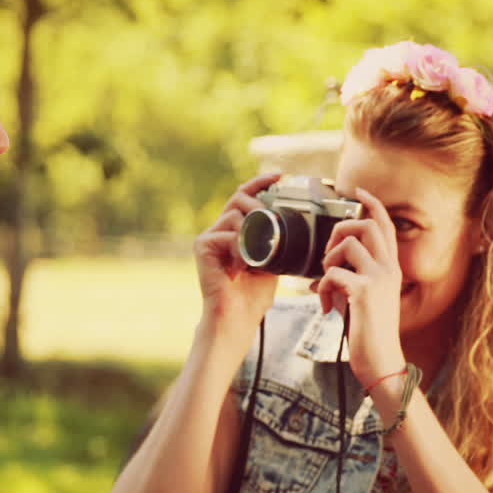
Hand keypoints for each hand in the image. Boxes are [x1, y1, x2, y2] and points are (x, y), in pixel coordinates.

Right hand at [193, 174, 281, 333]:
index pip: (245, 197)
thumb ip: (274, 239)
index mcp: (234, 232)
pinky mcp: (202, 245)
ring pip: (235, 214)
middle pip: (238, 197)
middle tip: (269, 219)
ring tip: (254, 259)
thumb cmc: (252, 296)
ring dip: (251, 234)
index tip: (279, 175)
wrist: (237, 318)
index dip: (260, 183)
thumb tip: (289, 221)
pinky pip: (228, 233)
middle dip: (258, 202)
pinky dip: (240, 249)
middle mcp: (219, 231)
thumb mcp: (272, 261)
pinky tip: (240, 268)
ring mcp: (209, 237)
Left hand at [311, 187, 406, 386]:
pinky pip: (332, 273)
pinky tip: (326, 307)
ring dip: (328, 261)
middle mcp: (389, 268)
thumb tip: (330, 269)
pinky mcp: (363, 293)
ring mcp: (378, 279)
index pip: (385, 225)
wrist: (382, 362)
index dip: (372, 203)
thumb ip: (357, 278)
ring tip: (327, 285)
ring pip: (347, 244)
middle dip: (339, 228)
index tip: (357, 190)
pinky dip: (322, 288)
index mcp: (391, 268)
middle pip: (366, 224)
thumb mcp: (369, 299)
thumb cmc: (372, 333)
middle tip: (328, 252)